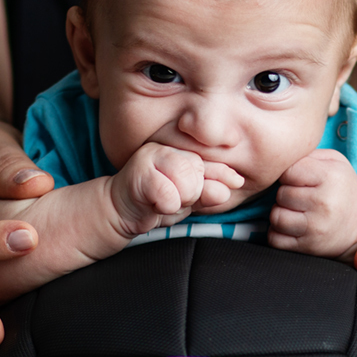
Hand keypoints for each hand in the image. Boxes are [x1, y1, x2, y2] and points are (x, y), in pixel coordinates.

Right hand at [109, 142, 242, 236]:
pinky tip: (153, 203)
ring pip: (188, 182)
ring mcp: (153, 154)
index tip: (235, 181)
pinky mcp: (139, 170)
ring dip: (179, 201)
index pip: (213, 161)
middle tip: (176, 197)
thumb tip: (234, 184)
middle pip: (201, 174)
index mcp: (184, 150)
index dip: (224, 175)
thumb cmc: (156, 202)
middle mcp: (169, 146)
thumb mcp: (190, 199)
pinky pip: (168, 195)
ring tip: (165, 200)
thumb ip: (210, 191)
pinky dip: (165, 206)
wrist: (120, 209)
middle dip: (193, 194)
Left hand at [269, 149, 356, 255]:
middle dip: (286, 194)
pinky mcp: (307, 248)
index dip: (290, 174)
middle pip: (280, 194)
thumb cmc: (340, 189)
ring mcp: (315, 228)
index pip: (288, 170)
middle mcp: (324, 203)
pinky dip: (279, 233)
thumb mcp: (333, 162)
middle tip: (301, 197)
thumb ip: (308, 154)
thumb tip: (280, 158)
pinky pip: (275, 239)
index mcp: (331, 177)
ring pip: (275, 217)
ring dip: (281, 214)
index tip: (300, 179)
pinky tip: (293, 228)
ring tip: (297, 212)